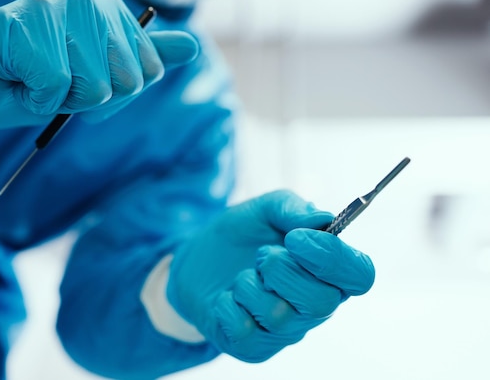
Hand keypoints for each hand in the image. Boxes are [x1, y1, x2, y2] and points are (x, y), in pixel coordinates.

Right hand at [0, 0, 198, 130]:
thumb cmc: (33, 83)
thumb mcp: (97, 77)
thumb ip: (142, 59)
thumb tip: (193, 48)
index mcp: (109, 8)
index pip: (147, 74)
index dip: (113, 97)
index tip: (78, 82)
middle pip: (126, 83)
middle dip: (88, 100)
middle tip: (53, 82)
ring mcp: (52, 4)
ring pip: (94, 87)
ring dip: (61, 100)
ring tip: (33, 79)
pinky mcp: (20, 23)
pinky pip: (54, 87)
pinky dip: (34, 99)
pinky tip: (16, 78)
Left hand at [167, 190, 374, 361]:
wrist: (197, 259)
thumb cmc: (242, 235)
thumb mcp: (264, 209)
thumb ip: (293, 209)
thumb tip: (323, 218)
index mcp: (328, 271)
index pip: (360, 276)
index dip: (334, 259)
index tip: (296, 238)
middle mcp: (314, 306)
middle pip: (321, 302)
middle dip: (282, 270)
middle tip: (262, 254)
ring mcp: (284, 331)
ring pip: (278, 316)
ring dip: (250, 285)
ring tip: (243, 274)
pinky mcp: (253, 347)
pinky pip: (244, 330)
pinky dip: (227, 304)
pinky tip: (227, 296)